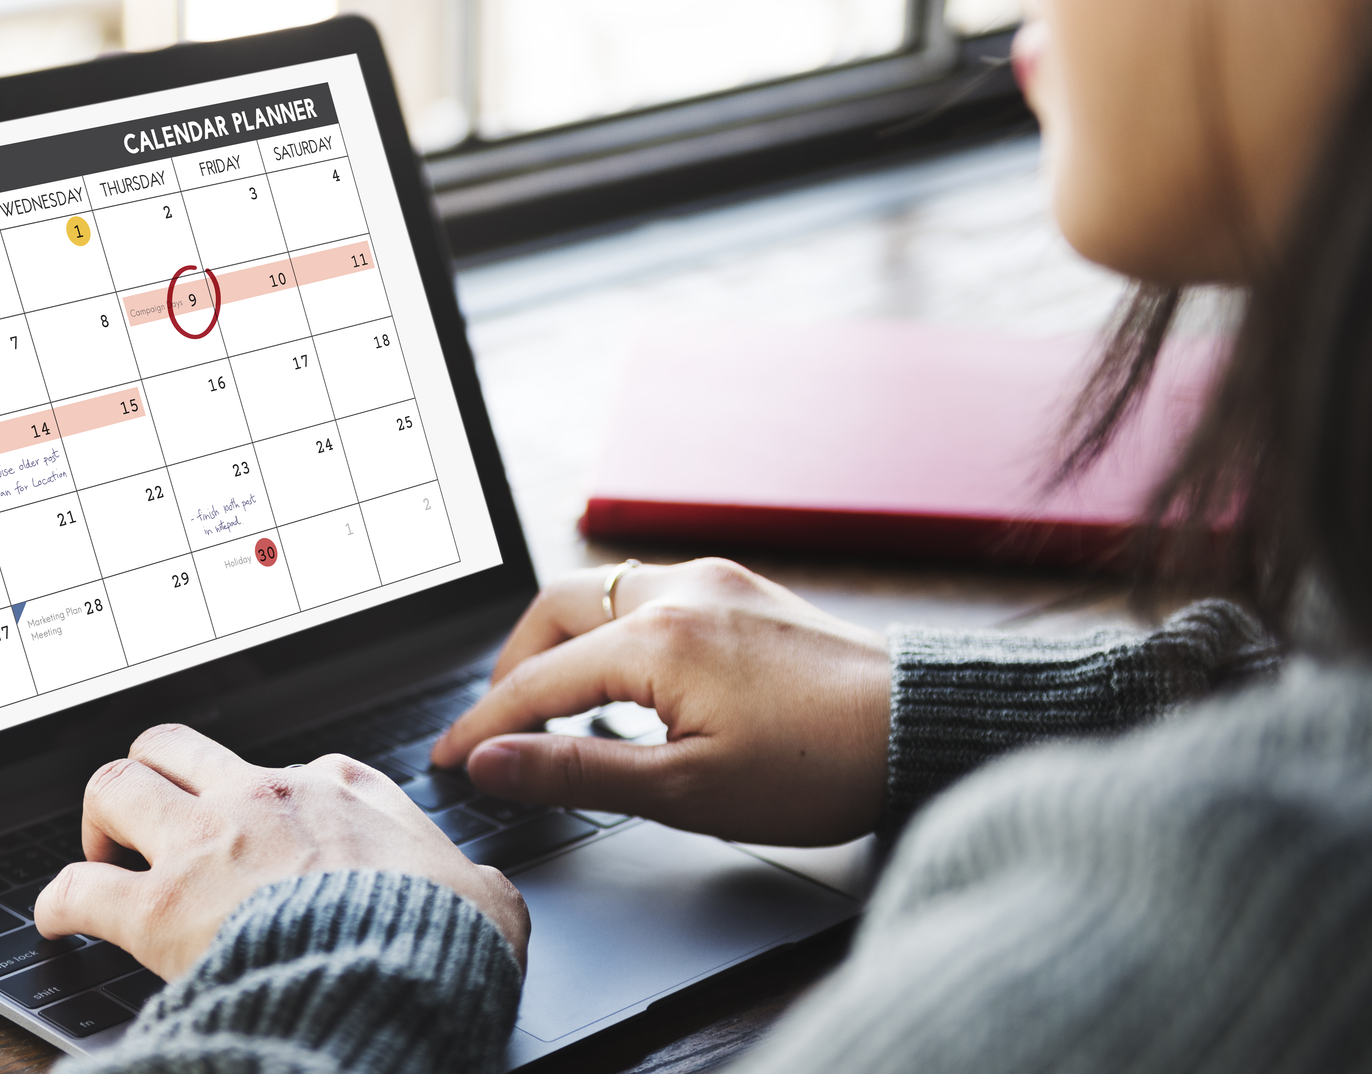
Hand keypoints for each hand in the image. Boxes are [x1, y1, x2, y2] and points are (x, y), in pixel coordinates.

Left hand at [36, 724, 528, 979]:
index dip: (262, 801)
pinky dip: (58, 900)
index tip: (258, 834)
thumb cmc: (442, 939)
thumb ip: (474, 883)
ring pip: (116, 784)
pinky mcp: (160, 906)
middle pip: (176, 746)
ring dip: (100, 818)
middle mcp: (264, 797)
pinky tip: (57, 918)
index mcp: (342, 789)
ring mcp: (207, 844)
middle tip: (151, 820)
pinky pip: (77, 887)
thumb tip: (487, 896)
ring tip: (100, 853)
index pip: (287, 768)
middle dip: (154, 774)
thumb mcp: (485, 897)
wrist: (399, 976)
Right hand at [430, 558, 890, 845]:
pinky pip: (649, 593)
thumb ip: (577, 770)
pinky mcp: (743, 590)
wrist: (922, 727)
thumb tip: (493, 762)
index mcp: (657, 638)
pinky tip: (624, 680)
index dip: (484, 724)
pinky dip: (612, 631)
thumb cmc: (820, 767)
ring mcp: (715, 581)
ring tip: (554, 706)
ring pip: (601, 592)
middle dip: (514, 665)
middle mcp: (679, 590)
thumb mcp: (685, 791)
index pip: (536, 681)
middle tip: (498, 726)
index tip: (449, 759)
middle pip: (555, 609)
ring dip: (564, 642)